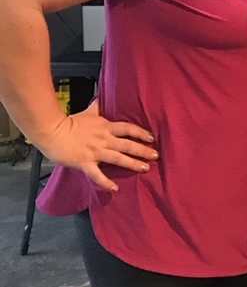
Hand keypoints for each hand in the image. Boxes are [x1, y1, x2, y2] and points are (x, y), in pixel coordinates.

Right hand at [35, 101, 156, 192]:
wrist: (51, 131)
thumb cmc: (70, 122)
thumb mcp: (88, 112)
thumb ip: (98, 107)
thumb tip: (102, 97)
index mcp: (105, 127)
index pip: (128, 128)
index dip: (141, 133)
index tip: (152, 138)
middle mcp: (103, 139)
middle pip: (127, 144)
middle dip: (143, 150)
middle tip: (156, 155)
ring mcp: (95, 152)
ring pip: (117, 158)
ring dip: (132, 163)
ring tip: (145, 168)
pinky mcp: (84, 163)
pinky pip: (97, 174)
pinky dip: (106, 182)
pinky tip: (115, 188)